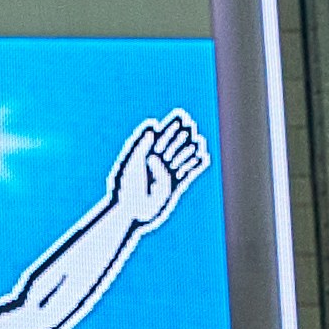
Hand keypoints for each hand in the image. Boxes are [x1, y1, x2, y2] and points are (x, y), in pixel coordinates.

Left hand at [109, 109, 208, 225]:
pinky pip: (187, 175)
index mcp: (144, 156)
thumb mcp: (131, 163)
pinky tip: (203, 159)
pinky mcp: (172, 188)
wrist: (130, 212)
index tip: (180, 117)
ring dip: (190, 150)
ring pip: (181, 160)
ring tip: (199, 140)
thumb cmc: (126, 187)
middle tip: (191, 126)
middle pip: (172, 147)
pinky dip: (195, 167)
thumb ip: (141, 144)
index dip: (170, 127)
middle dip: (181, 137)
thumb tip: (152, 126)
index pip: (160, 138)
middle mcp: (155, 165)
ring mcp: (164, 176)